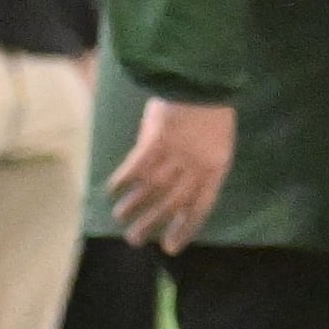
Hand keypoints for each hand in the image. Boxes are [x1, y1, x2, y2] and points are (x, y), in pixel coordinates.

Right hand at [109, 97, 234, 252]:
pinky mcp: (155, 139)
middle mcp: (197, 165)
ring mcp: (176, 153)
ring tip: (120, 218)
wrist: (202, 80)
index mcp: (216, 168)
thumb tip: (178, 193)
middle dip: (152, 224)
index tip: (168, 248)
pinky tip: (112, 190)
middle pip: (172, 202)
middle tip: (134, 241)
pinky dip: (123, 179)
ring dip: (134, 205)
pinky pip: (136, 166)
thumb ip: (201, 168)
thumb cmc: (210, 112)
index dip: (184, 229)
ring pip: (152, 187)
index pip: (200, 207)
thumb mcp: (215, 145)